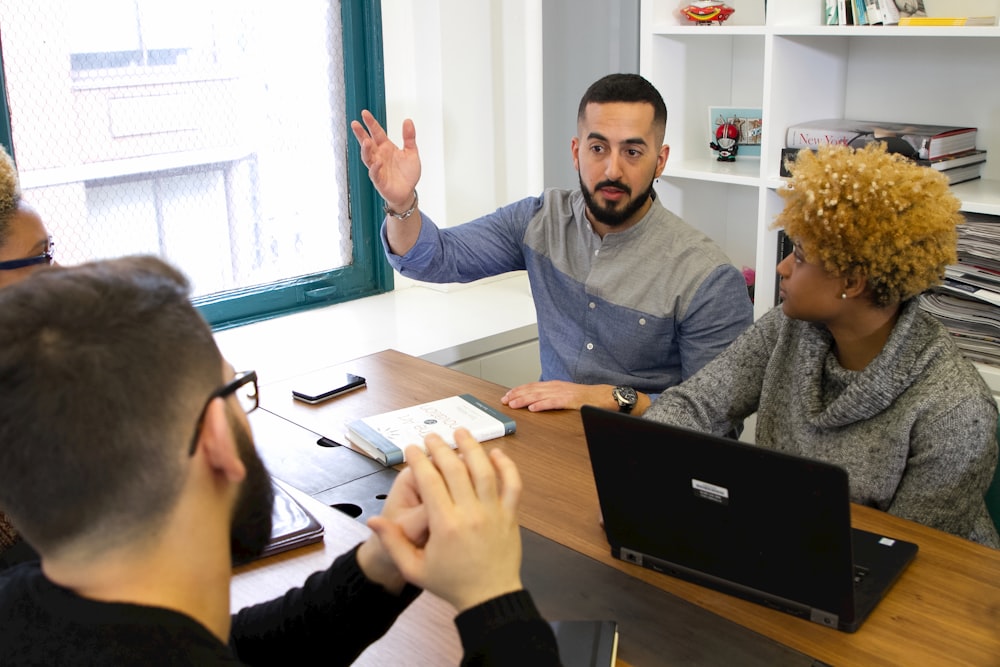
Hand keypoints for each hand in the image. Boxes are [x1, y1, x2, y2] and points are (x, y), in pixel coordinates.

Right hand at [350, 109, 421, 210]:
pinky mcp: (379, 180)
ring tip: (366, 141)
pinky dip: (375, 167)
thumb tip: (408, 120)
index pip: (377, 133)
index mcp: (386, 147)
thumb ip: (409, 137)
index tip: (364, 113)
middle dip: (361, 134)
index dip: (371, 123)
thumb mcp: (411, 152)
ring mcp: (377, 168)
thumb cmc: (407, 173)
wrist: (408, 192)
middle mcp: (379, 156)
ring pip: (368, 157)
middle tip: (355, 124)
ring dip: (366, 150)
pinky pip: (374, 173)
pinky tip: (377, 162)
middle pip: (367, 143)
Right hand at [367, 429, 523, 611]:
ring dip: (472, 447)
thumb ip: (393, 542)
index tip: (411, 449)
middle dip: (440, 448)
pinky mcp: (510, 515)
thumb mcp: (414, 569)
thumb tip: (372, 520)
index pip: (430, 481)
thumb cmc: (451, 583)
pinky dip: (506, 466)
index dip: (419, 460)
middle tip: (431, 437)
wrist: (489, 597)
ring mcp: (493, 512)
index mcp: (445, 525)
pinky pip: (512, 484)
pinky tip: (496, 453)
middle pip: (455, 469)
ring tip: (461, 432)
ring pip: (484, 470)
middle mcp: (470, 513)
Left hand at [501, 381, 609, 411]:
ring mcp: (562, 393)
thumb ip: (552, 396)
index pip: (532, 386)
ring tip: (513, 404)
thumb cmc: (586, 397)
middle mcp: (556, 387)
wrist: (603, 396)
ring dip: (524, 400)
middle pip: (532, 390)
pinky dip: (541, 405)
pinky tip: (533, 408)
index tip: (507, 395)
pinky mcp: (569, 400)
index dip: (518, 390)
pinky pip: (553, 402)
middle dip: (516, 394)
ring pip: (539, 395)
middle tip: (505, 400)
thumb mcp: (565, 394)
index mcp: (554, 385)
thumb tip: (538, 401)